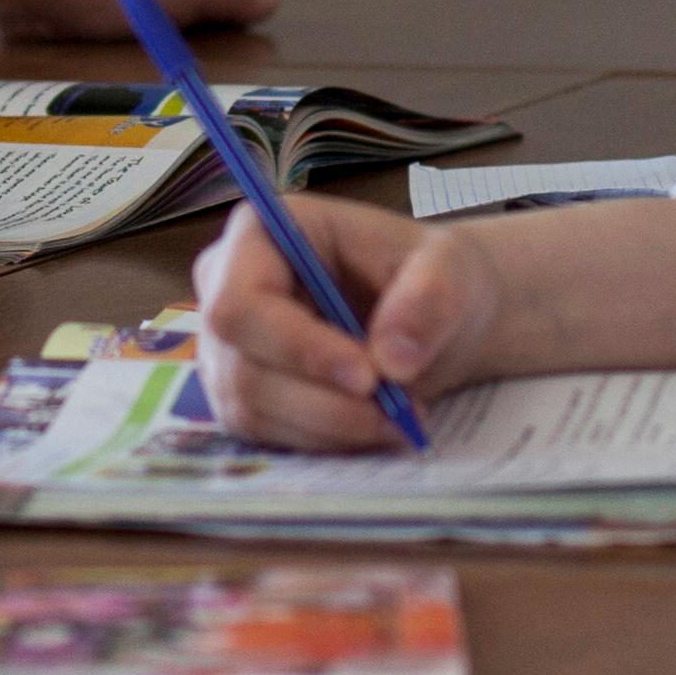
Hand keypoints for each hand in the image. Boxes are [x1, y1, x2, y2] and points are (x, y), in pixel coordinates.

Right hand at [190, 193, 503, 446]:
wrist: (432, 317)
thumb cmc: (430, 275)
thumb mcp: (450, 268)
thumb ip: (430, 299)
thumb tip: (392, 359)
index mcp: (259, 233)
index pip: (240, 302)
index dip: (295, 345)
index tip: (367, 376)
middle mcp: (224, 287)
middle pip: (240, 366)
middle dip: (323, 401)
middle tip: (397, 411)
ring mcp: (226, 346)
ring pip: (251, 409)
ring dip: (332, 426)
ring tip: (401, 419)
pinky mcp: (241, 394)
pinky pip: (266, 435)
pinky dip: (326, 441)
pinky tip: (374, 427)